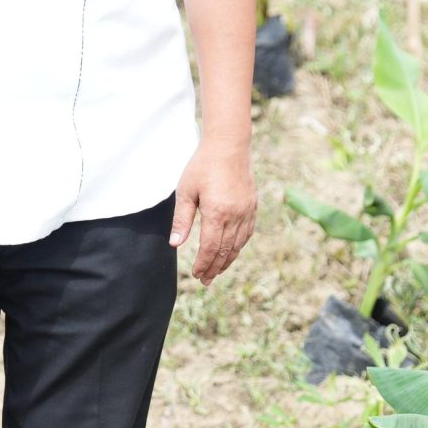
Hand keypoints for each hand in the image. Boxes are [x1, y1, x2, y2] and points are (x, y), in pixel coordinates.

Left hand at [169, 141, 254, 282]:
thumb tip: (175, 244)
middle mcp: (235, 215)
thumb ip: (182, 220)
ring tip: (217, 271)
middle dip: (214, 268)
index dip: (203, 264)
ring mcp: (247, 211)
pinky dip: (238, 246)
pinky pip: (247, 233)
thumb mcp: (186, 191)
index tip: (196, 275)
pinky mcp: (252, 206)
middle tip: (205, 280)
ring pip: (238, 245)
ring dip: (227, 260)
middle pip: (225, 251)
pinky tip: (231, 251)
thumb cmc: (202, 166)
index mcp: (217, 213)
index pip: (210, 248)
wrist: (228, 146)